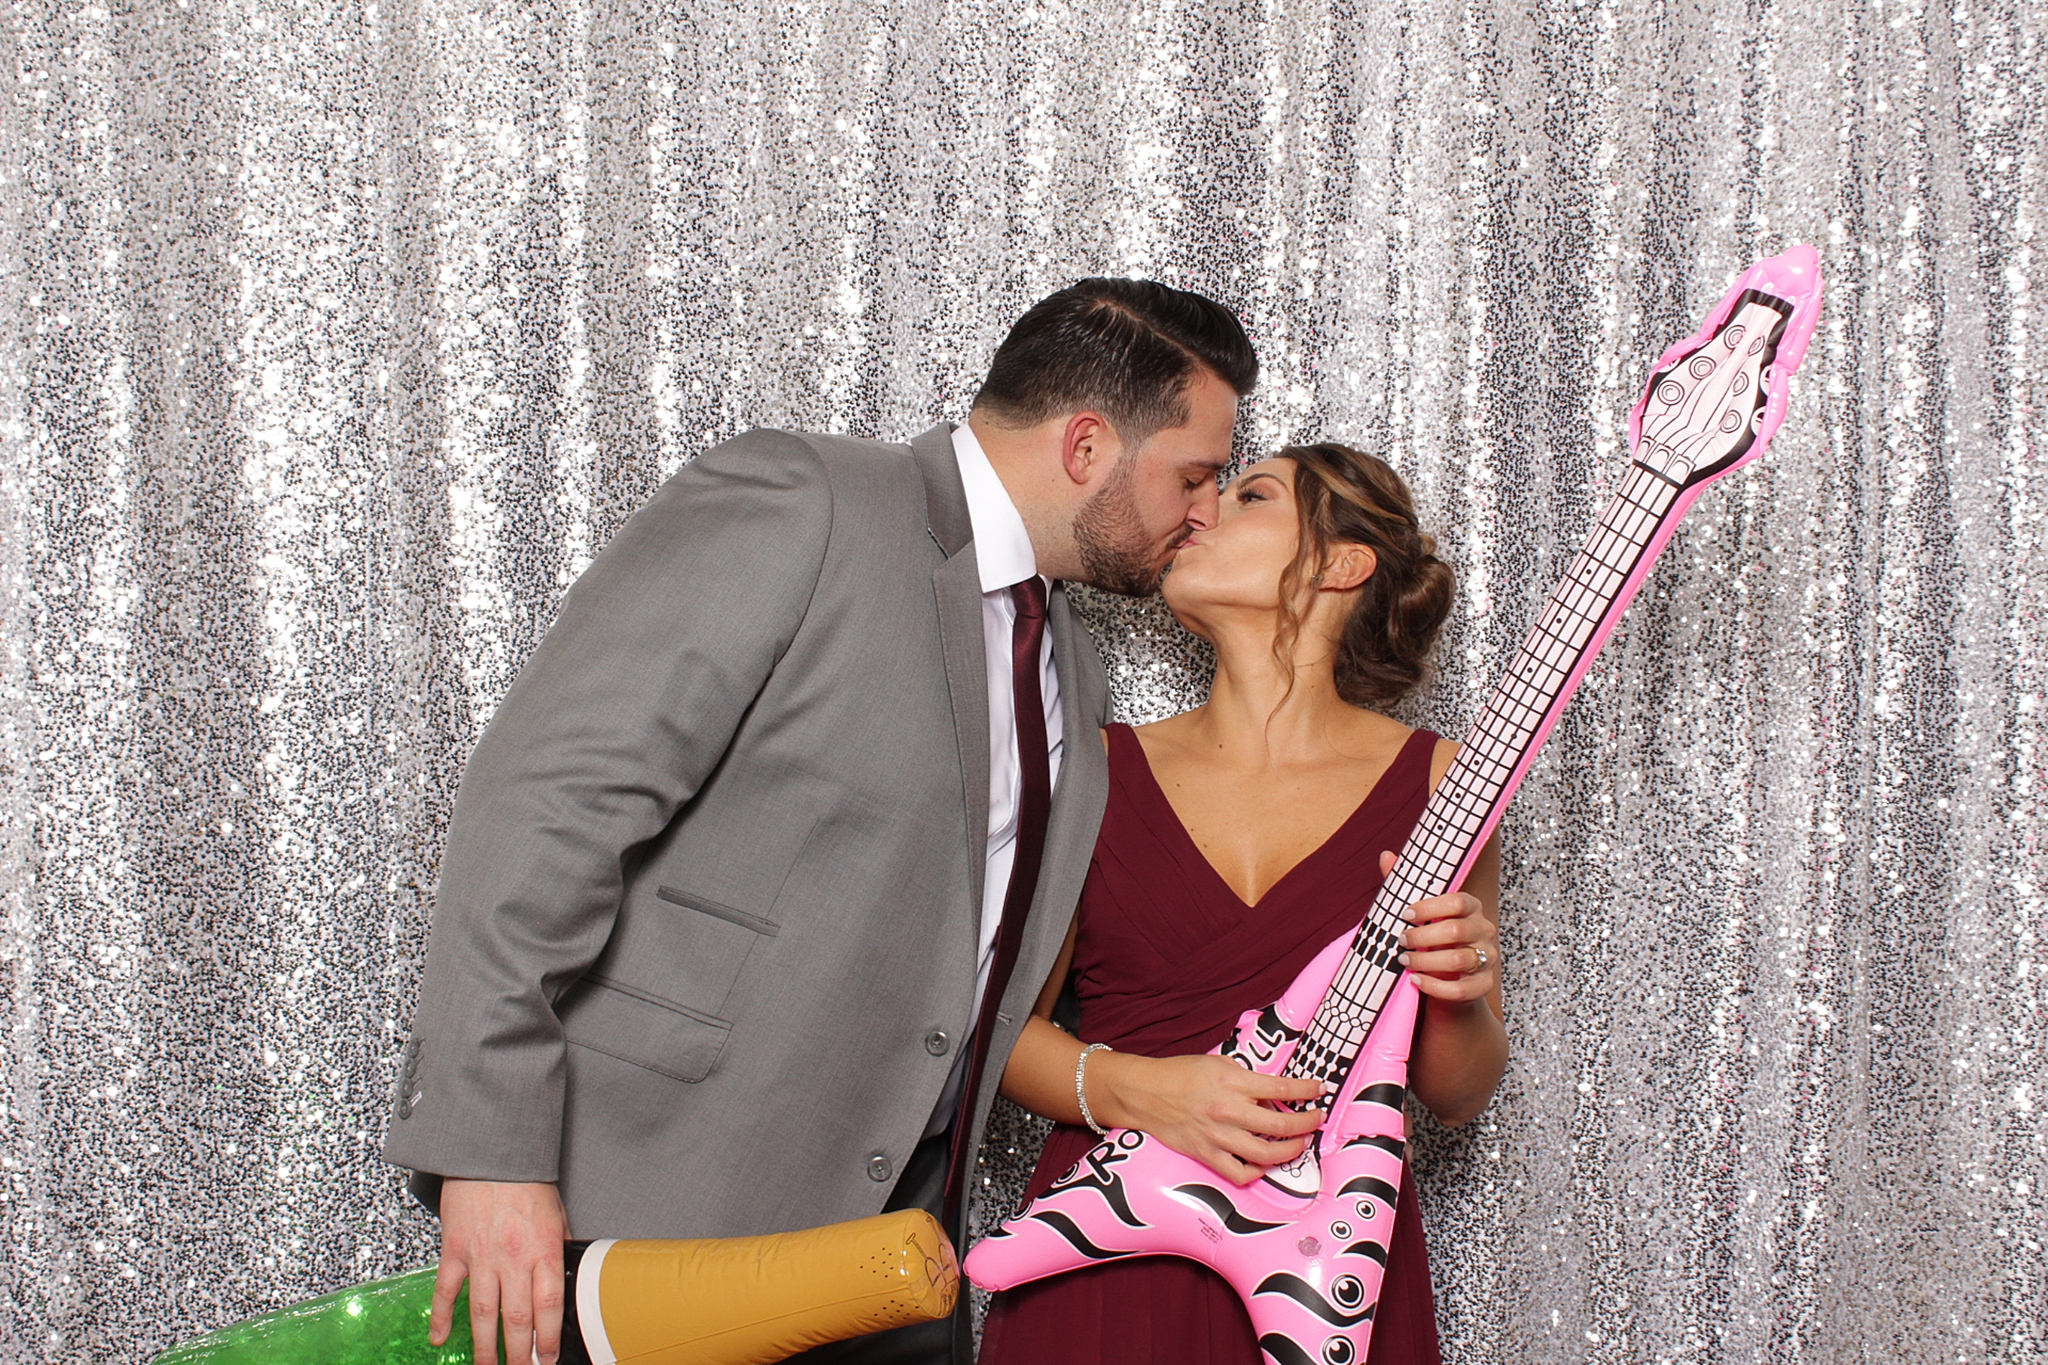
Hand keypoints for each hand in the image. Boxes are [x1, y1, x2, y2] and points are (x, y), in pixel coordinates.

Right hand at [431, 1179, 568, 1364]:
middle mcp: (512, 1258)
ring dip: (485, 1346)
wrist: (490, 1152)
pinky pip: (446, 1291)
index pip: (549, 1305)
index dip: (549, 1338)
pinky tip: (439, 1339)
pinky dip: (440, 1317)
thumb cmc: (525, 1180)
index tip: (548, 1358)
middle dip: (519, 1353)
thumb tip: (566, 1276)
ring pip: (482, 1313)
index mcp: (542, 1249)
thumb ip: (558, 1248)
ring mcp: (481, 1256)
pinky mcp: (454, 1250)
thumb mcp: (556, 1213)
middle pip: (516, 1318)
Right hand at [1095, 1051, 1326, 1186]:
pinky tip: (1263, 1162)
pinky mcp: (1206, 1154)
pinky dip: (1256, 1171)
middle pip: (1281, 1126)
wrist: (1144, 1093)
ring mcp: (1218, 1136)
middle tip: (1315, 1119)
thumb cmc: (1179, 1074)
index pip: (1280, 1088)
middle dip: (1306, 1124)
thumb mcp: (1217, 1063)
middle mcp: (1228, 1111)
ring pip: (1265, 1153)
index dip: (1305, 1089)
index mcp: (1232, 1082)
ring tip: (1299, 1143)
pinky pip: (1239, 1172)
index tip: (1318, 1089)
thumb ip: (1245, 1076)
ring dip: (1290, 1150)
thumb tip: (1271, 1090)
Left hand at [1385, 849, 1500, 1003]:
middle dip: (1422, 937)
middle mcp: (1485, 931)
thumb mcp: (1421, 916)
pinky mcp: (1483, 986)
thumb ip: (1405, 887)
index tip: (1405, 915)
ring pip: (1458, 960)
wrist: (1451, 981)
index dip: (1430, 907)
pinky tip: (1416, 981)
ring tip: (1404, 961)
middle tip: (1401, 940)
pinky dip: (1435, 986)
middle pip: (1456, 930)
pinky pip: (1461, 989)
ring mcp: (1488, 959)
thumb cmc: (1434, 942)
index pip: (1457, 901)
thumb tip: (1386, 855)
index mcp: (1472, 908)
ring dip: (1425, 961)